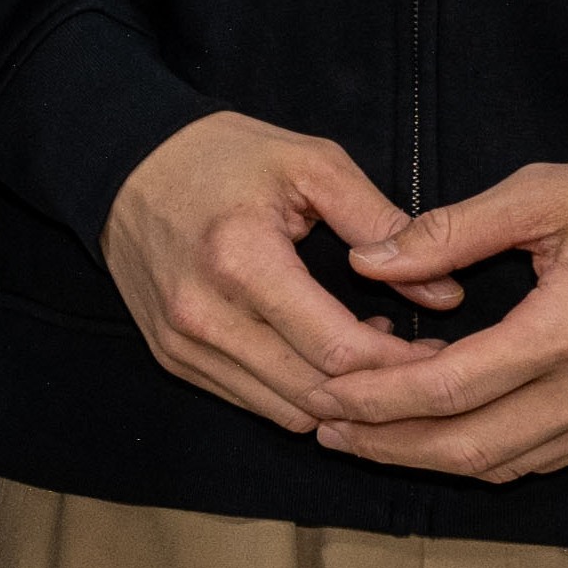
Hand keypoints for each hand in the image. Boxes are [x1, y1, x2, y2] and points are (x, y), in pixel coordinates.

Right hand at [101, 108, 439, 434]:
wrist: (123, 162)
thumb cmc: (221, 156)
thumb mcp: (311, 164)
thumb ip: (381, 224)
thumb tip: (444, 292)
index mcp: (243, 260)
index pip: (338, 350)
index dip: (400, 363)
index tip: (437, 349)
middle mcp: (205, 315)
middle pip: (315, 393)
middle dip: (380, 390)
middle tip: (421, 361)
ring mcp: (182, 344)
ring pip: (285, 411)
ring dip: (339, 398)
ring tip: (370, 353)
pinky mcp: (172, 358)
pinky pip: (251, 402)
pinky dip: (297, 392)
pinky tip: (320, 353)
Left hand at [306, 158, 567, 482]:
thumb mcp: (545, 193)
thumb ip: (450, 230)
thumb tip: (367, 262)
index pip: (451, 388)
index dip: (377, 397)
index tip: (324, 389)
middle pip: (471, 447)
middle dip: (387, 445)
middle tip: (324, 428)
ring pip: (506, 465)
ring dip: (429, 457)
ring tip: (364, 436)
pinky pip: (543, 460)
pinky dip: (483, 453)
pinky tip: (438, 431)